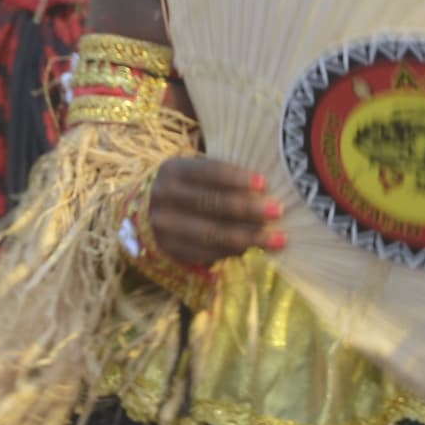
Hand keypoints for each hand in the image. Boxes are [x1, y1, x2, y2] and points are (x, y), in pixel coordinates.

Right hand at [144, 154, 280, 269]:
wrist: (147, 210)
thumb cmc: (186, 186)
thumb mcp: (194, 171)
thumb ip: (221, 176)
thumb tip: (264, 189)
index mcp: (173, 170)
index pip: (207, 172)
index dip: (236, 178)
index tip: (264, 184)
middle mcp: (163, 197)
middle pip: (210, 204)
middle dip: (247, 209)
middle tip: (277, 211)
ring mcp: (163, 226)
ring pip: (210, 234)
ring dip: (247, 237)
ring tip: (276, 239)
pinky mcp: (169, 250)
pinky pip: (206, 254)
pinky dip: (233, 252)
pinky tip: (254, 249)